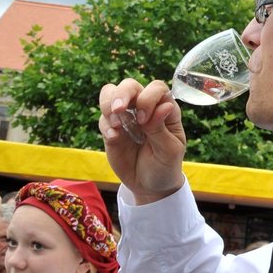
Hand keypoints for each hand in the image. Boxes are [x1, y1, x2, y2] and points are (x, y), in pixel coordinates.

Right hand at [99, 78, 186, 203]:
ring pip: (111, 94)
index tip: (144, 120)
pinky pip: (103, 118)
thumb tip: (165, 106)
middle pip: (130, 85)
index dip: (148, 98)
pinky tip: (113, 138)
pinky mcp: (112, 129)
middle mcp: (144, 108)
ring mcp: (127, 117)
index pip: (156, 88)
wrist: (150, 186)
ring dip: (108, 104)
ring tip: (115, 123)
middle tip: (119, 110)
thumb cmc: (166, 165)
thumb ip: (162, 129)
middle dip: (122, 93)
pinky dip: (105, 125)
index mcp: (164, 109)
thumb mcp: (169, 151)